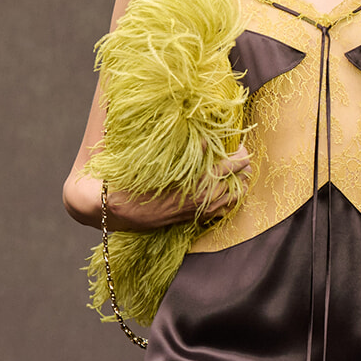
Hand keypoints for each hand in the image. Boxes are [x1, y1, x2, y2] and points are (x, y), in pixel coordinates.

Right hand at [105, 144, 251, 229]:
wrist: (118, 208)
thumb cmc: (136, 181)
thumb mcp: (161, 162)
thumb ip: (189, 152)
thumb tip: (208, 141)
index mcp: (199, 183)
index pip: (232, 167)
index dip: (240, 155)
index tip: (241, 147)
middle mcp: (203, 200)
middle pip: (239, 185)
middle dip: (242, 172)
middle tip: (240, 159)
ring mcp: (199, 211)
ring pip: (231, 201)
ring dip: (236, 187)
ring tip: (236, 175)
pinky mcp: (192, 219)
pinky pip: (220, 212)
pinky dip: (226, 202)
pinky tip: (222, 193)